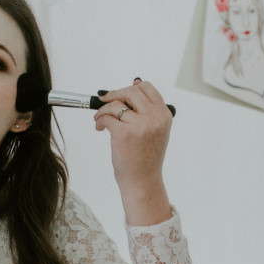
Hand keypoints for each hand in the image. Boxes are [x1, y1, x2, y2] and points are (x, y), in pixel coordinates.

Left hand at [94, 78, 172, 224]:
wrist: (142, 181)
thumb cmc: (146, 158)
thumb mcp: (155, 131)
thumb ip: (148, 110)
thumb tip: (134, 83)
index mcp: (164, 115)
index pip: (148, 88)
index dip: (132, 87)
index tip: (121, 93)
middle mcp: (155, 118)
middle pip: (131, 91)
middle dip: (114, 94)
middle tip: (105, 101)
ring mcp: (140, 125)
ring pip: (116, 103)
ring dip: (103, 109)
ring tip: (100, 119)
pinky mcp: (124, 133)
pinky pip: (106, 117)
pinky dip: (99, 120)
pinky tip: (100, 128)